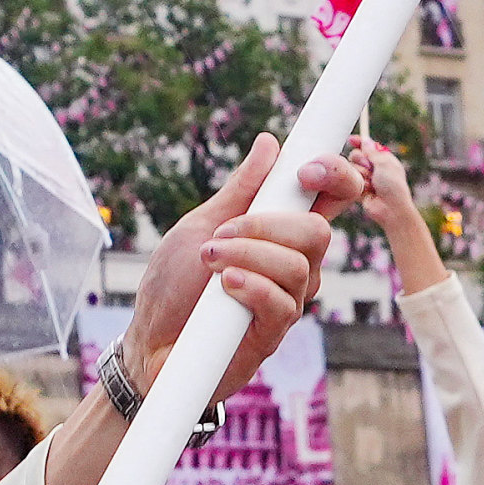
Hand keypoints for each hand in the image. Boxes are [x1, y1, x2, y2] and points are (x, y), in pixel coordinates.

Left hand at [124, 135, 345, 402]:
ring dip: (245, 256)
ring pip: (297, 266)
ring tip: (208, 263)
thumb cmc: (173, 284)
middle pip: (318, 231)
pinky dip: (249, 287)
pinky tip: (223, 288)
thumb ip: (240, 190)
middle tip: (220, 233)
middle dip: (266, 225)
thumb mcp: (201, 225)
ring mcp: (287, 300)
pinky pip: (282, 303)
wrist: (147, 340)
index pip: (334, 197)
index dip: (336, 176)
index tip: (306, 170)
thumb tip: (270, 144)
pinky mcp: (273, 334)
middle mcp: (294, 265)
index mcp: (282, 231)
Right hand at [348, 135, 431, 248]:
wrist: (391, 210)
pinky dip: (359, 184)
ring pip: (353, 168)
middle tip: (369, 168)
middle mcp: (376, 168)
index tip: (351, 139)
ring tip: (371, 183)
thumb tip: (366, 141)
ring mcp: (368, 179)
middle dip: (361, 160)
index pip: (370, 147)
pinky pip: (352, 181)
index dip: (360, 142)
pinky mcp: (360, 189)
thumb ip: (373, 152)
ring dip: (361, 174)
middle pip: (358, 155)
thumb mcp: (385, 164)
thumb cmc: (393, 186)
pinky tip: (368, 190)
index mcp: (385, 160)